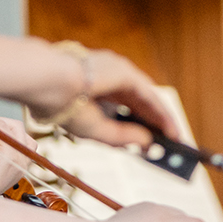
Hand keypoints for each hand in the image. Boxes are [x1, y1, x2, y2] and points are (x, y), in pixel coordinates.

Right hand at [28, 45, 192, 146]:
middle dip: (154, 126)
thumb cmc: (62, 105)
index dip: (139, 126)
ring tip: (174, 142)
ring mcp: (120, 74)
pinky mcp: (126, 73)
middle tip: (167, 147)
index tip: (148, 145)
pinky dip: (161, 114)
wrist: (48, 83)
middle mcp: (111, 79)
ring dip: (162, 121)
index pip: (126, 109)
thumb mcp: (96, 129)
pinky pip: (150, 97)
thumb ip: (122, 137)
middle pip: (141, 106)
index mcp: (97, 90)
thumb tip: (148, 142)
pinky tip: (170, 130)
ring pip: (148, 101)